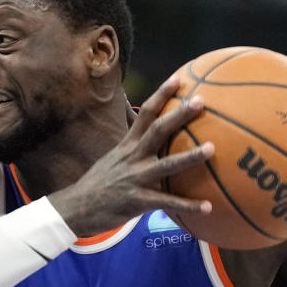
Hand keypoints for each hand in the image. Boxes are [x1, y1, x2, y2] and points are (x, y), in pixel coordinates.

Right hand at [49, 73, 214, 237]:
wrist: (75, 209)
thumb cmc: (98, 185)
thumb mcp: (113, 160)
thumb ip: (133, 151)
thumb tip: (153, 143)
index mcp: (128, 146)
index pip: (145, 113)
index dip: (162, 94)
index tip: (179, 78)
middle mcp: (133, 157)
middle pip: (159, 130)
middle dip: (180, 114)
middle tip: (201, 101)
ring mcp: (136, 179)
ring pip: (167, 165)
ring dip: (190, 156)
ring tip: (212, 148)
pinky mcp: (138, 201)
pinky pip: (167, 202)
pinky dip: (188, 205)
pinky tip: (208, 207)